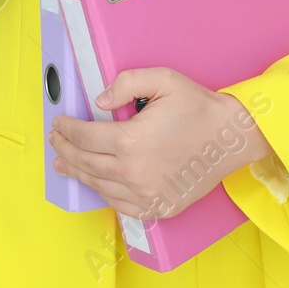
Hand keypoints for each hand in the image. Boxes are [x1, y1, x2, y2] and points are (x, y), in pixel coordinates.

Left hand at [49, 67, 272, 221]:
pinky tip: (97, 184)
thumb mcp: (163, 80)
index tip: (58, 123)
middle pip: (86, 163)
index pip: (84, 137)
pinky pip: (121, 204)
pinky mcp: (159, 207)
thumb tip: (99, 102)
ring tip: (64, 164)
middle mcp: (134, 172)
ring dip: (79, 173)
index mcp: (131, 141)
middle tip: (55, 141)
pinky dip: (104, 193)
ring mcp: (146, 194)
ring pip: (100, 186)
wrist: (232, 138)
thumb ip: (126, 83)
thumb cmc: (198, 107)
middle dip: (65, 150)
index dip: (66, 129)